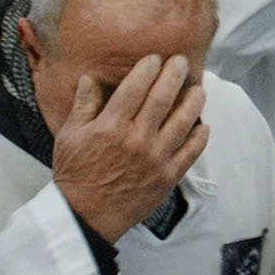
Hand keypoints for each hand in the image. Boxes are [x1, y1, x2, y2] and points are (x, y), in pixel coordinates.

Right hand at [51, 55, 210, 242]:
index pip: (135, 88)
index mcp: (111, 126)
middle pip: (162, 98)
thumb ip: (83, 105)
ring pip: (182, 122)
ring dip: (193, 102)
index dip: (147, 69)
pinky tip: (204, 125)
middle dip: (174, 75)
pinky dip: (200, 137)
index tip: (155, 59)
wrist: (85, 216)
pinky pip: (190, 153)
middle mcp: (136, 139)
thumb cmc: (75, 174)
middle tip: (181, 61)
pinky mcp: (167, 176)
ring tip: (199, 89)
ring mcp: (155, 158)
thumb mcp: (70, 136)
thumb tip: (90, 77)